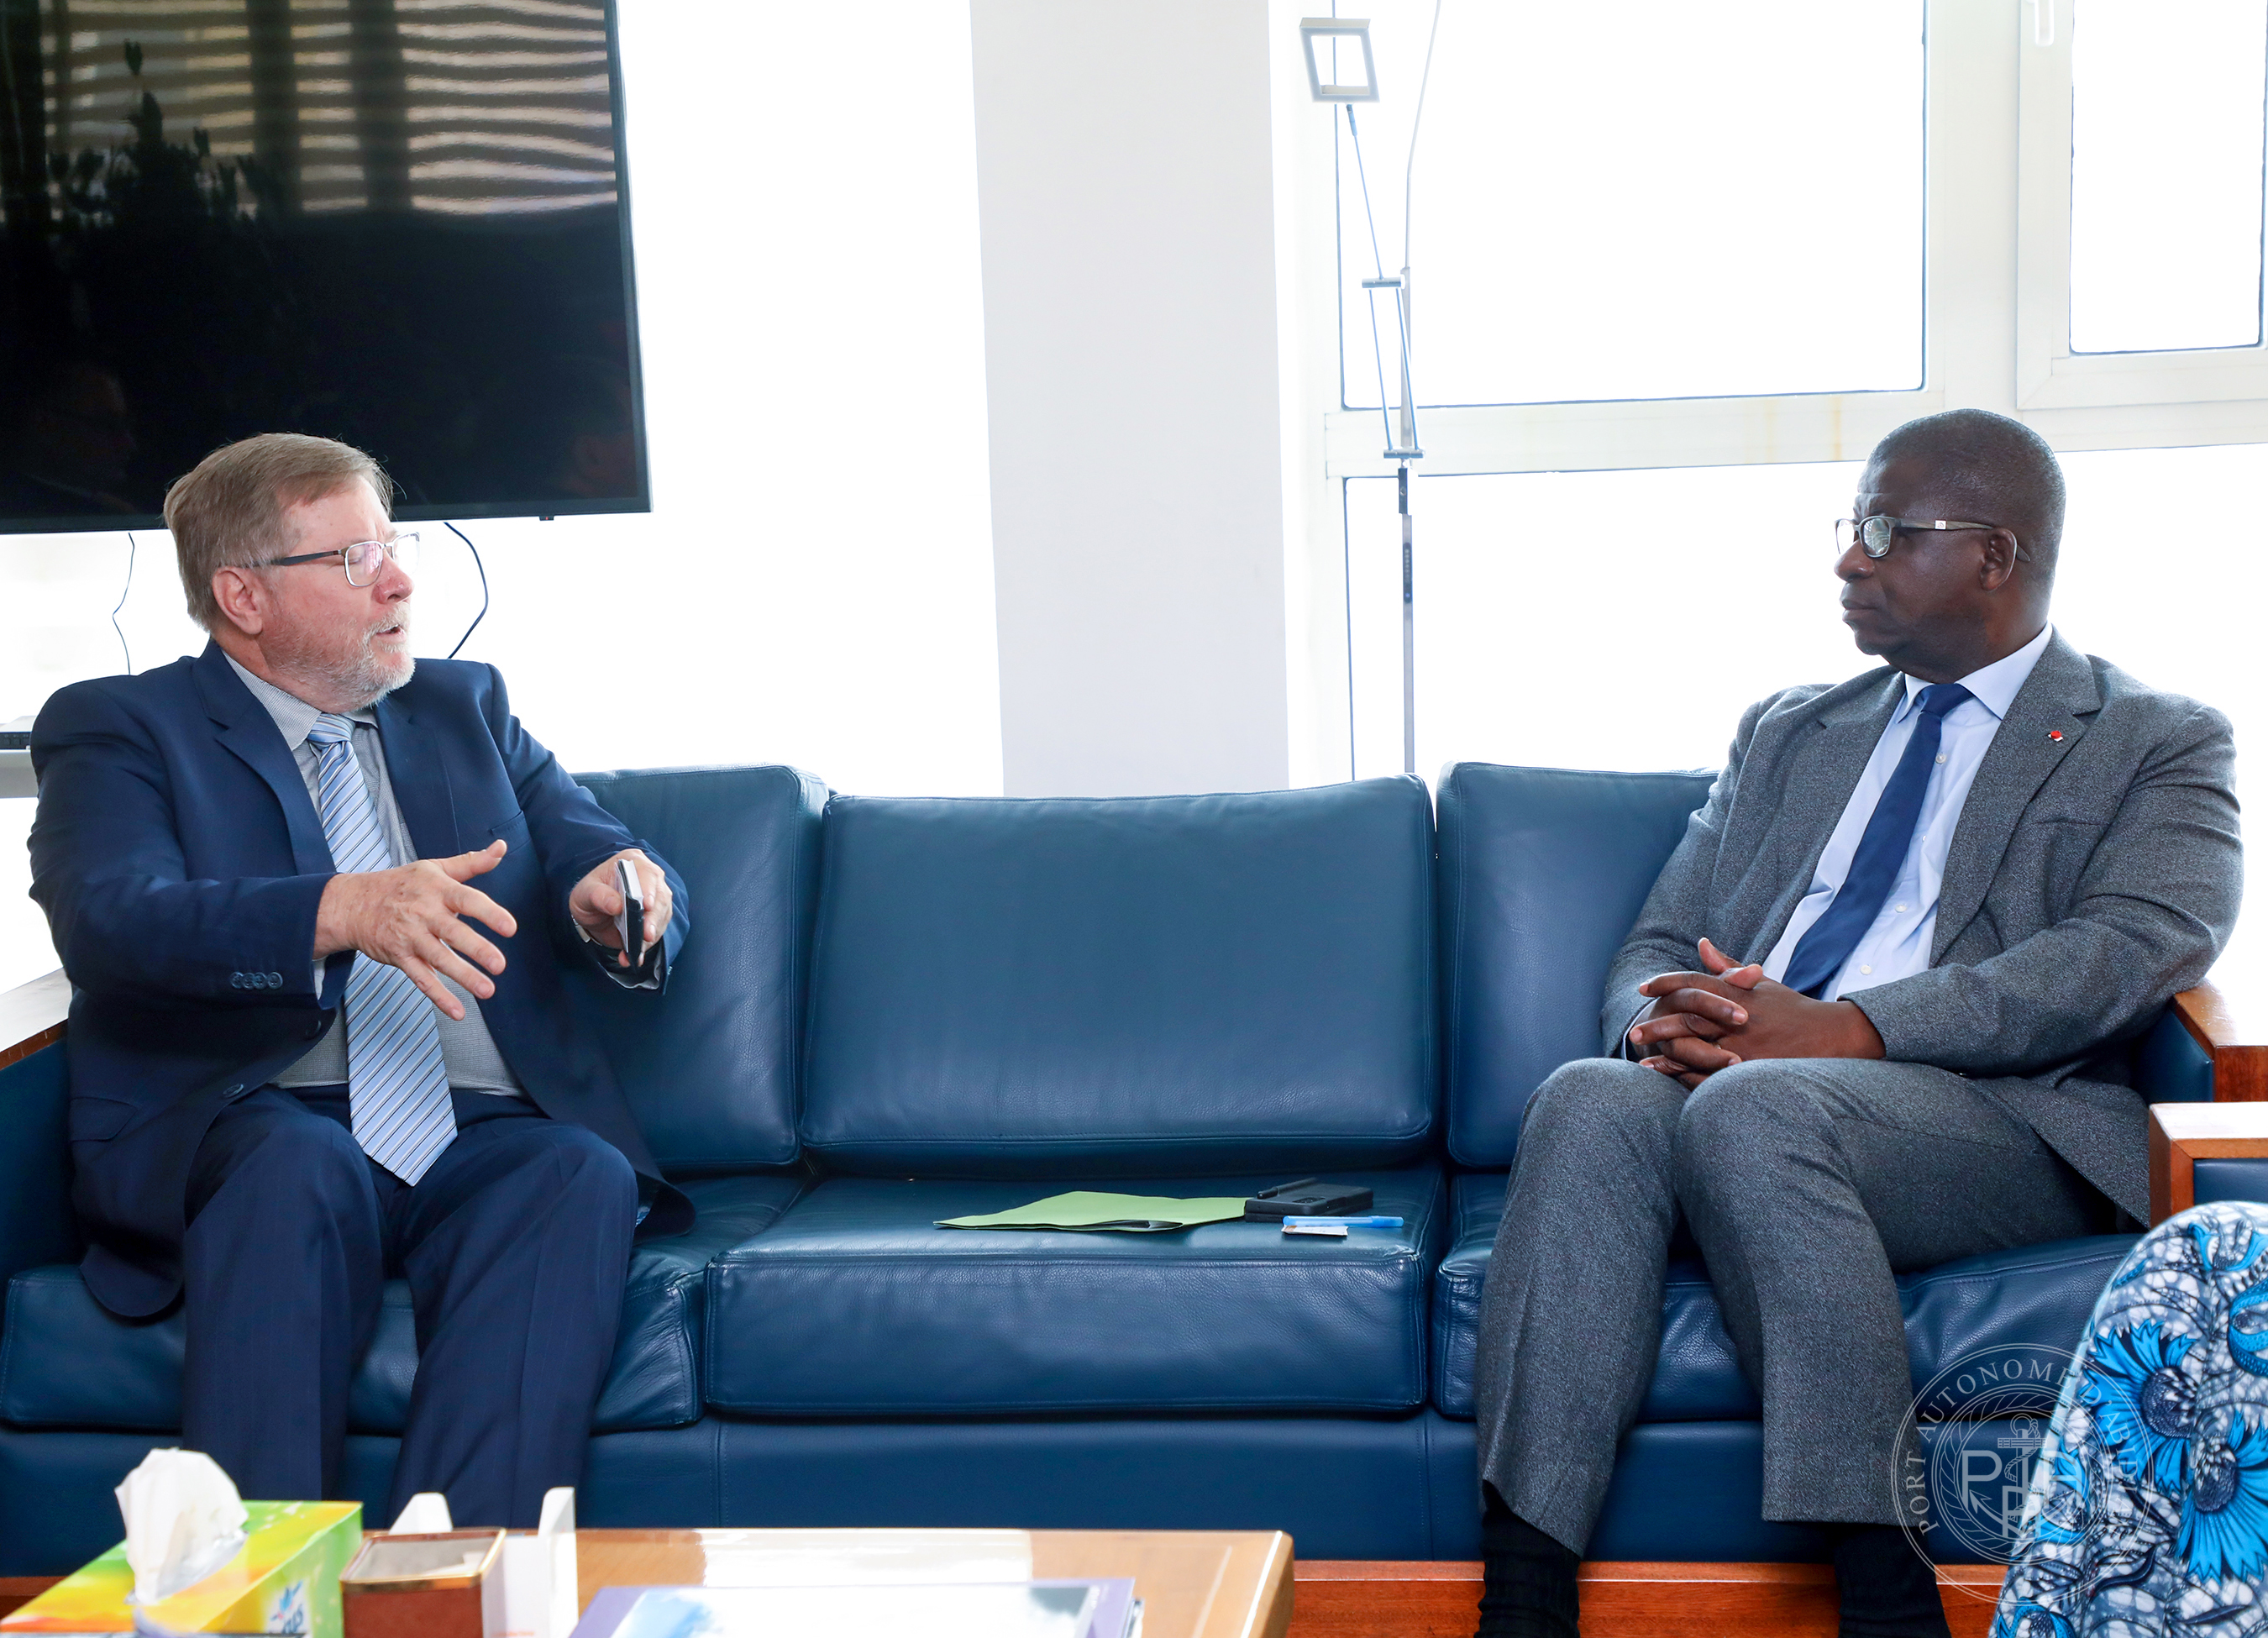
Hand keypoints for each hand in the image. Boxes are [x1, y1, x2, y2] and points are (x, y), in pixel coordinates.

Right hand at [312, 841, 517, 1019]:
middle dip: (477, 949)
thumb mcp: (434, 868)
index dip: (489, 913)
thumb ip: (471, 862)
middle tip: (500, 965)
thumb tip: (501, 848)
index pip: (467, 900)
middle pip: (453, 933)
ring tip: (487, 990)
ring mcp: (411, 938)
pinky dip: (439, 997)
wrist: (352, 904)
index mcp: (437, 890)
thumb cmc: (401, 884)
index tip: (510, 927)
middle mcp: (424, 914)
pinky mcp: (400, 957)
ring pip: (439, 959)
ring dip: (463, 977)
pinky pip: (421, 979)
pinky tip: (458, 1011)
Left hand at [569, 848, 670, 968]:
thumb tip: (616, 905)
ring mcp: (656, 899)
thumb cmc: (589, 895)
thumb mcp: (585, 893)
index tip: (645, 905)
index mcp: (633, 863)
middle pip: (660, 897)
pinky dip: (644, 947)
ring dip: (650, 937)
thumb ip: (598, 896)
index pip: (646, 874)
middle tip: (646, 935)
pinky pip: (655, 933)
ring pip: (661, 917)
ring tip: (635, 951)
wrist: (593, 912)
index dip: (648, 890)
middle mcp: (650, 879)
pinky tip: (633, 957)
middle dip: (653, 918)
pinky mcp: (656, 918)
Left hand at [1632, 937, 1883, 1086]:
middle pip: (1689, 1019)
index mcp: (1739, 993)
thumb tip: (1701, 943)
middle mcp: (1739, 1018)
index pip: (1694, 983)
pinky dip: (1691, 1078)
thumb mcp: (1761, 984)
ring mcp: (1746, 1047)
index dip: (1666, 984)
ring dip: (1669, 1057)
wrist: (1833, 1036)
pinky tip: (1673, 1081)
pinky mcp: (1753, 1070)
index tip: (1643, 988)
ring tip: (1644, 1062)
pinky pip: (1716, 1076)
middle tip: (1633, 1034)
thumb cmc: (1793, 1009)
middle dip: (1658, 1026)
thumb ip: (1727, 966)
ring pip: (1699, 1051)